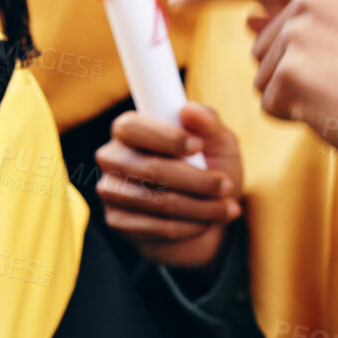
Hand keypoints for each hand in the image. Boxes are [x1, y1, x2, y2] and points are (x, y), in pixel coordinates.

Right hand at [96, 104, 242, 271]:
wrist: (202, 216)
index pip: (132, 127)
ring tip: (227, 207)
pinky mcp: (116, 221)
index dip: (165, 137)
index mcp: (128, 129)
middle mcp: (111, 157)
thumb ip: (208, 122)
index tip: (198, 146)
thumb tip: (189, 110)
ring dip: (199, 207)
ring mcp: (110, 190)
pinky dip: (188, 226)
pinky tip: (205, 223)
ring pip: (156, 201)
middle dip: (195, 180)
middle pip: (148, 169)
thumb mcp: (217, 143)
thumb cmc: (206, 169)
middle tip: (226, 185)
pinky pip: (155, 227)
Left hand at [175, 0, 337, 175]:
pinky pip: (269, 104)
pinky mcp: (290, 73)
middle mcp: (308, 1)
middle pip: (259, 45)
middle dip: (287, 73)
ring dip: (293, 96)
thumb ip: (301, 19)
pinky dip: (294, 117)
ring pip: (262, 77)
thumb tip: (247, 16)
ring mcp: (297, 35)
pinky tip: (332, 112)